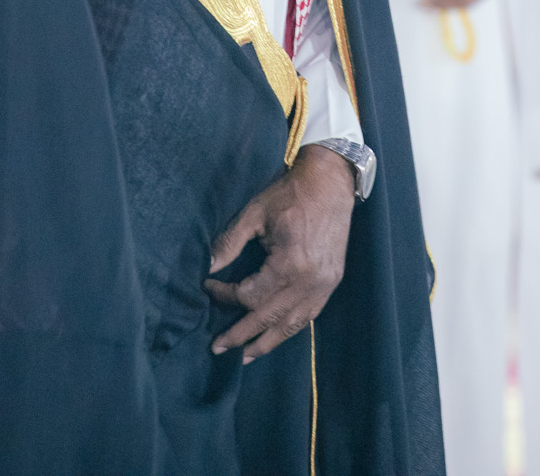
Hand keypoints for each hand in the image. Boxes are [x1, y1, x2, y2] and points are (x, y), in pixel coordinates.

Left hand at [204, 145, 355, 361]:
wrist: (331, 183)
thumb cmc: (290, 194)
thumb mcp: (254, 214)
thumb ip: (229, 243)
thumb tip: (207, 267)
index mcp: (289, 263)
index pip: (250, 295)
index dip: (225, 295)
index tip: (209, 285)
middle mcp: (309, 281)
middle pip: (269, 318)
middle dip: (241, 334)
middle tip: (217, 347)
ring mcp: (324, 285)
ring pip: (292, 324)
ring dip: (267, 342)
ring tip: (245, 356)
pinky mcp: (332, 282)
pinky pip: (309, 315)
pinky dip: (290, 328)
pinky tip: (276, 335)